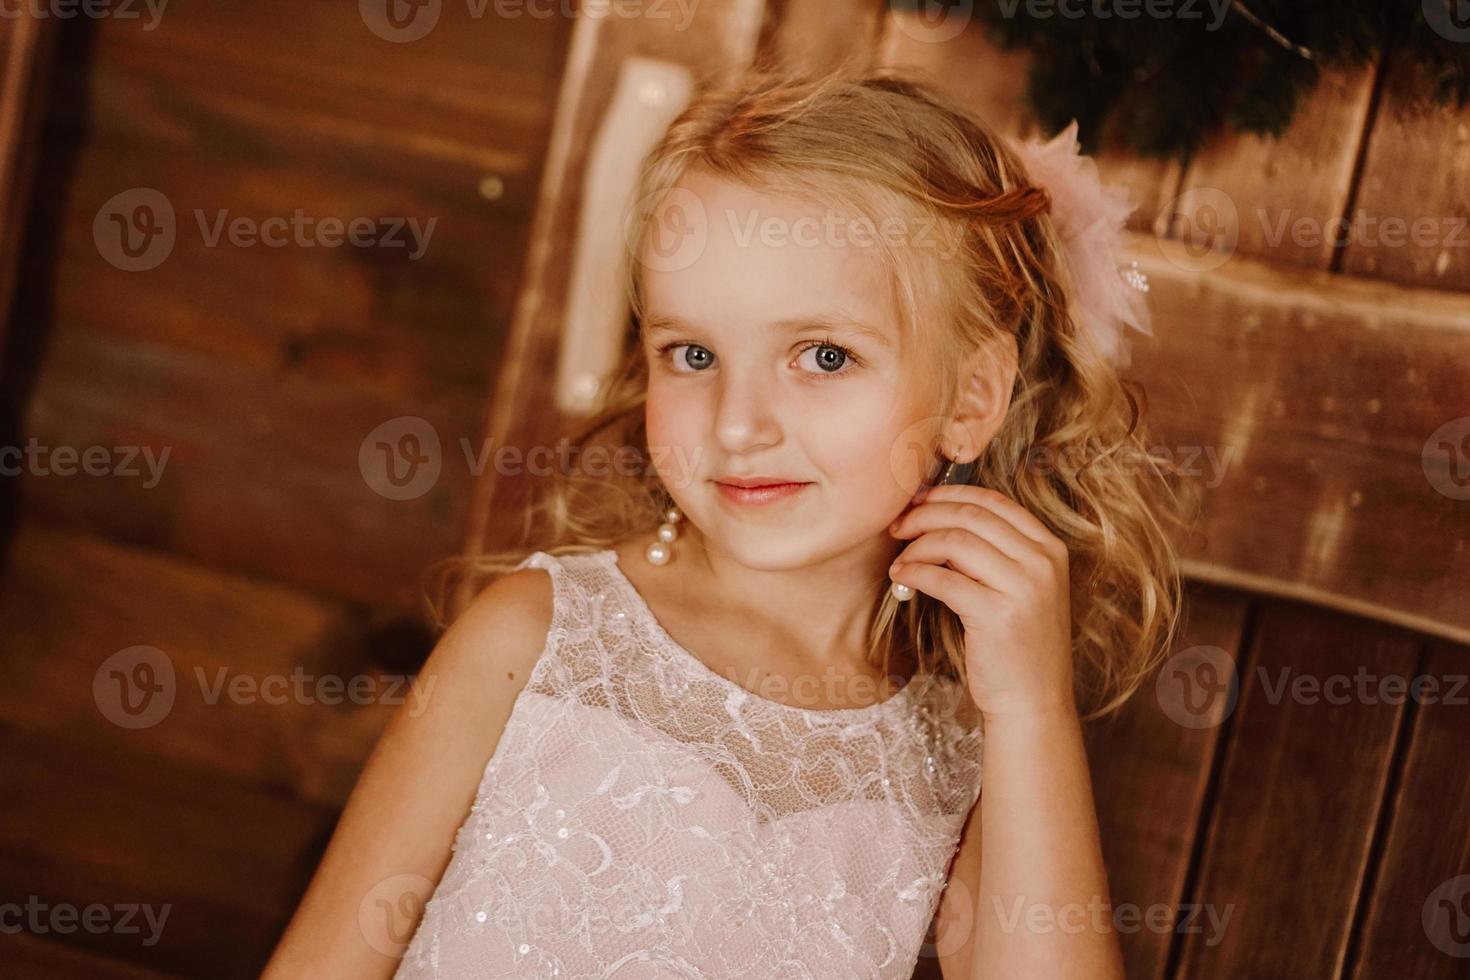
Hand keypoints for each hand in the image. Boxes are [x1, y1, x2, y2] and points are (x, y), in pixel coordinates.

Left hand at [887, 484, 1075, 720]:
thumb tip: (938, 517)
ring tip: (900, 558)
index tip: (918, 500)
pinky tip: (902, 577)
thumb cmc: (1017, 645)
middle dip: (925, 515)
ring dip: (917, 545)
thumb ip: (994, 552)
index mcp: (1050, 548)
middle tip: (897, 525)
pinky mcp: (997, 615)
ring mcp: (1024, 587)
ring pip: (954, 542)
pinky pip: (943, 579)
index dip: (949, 494)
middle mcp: (1042, 562)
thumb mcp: (1019, 587)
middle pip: (970, 516)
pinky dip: (915, 573)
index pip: (994, 501)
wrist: (1033, 702)